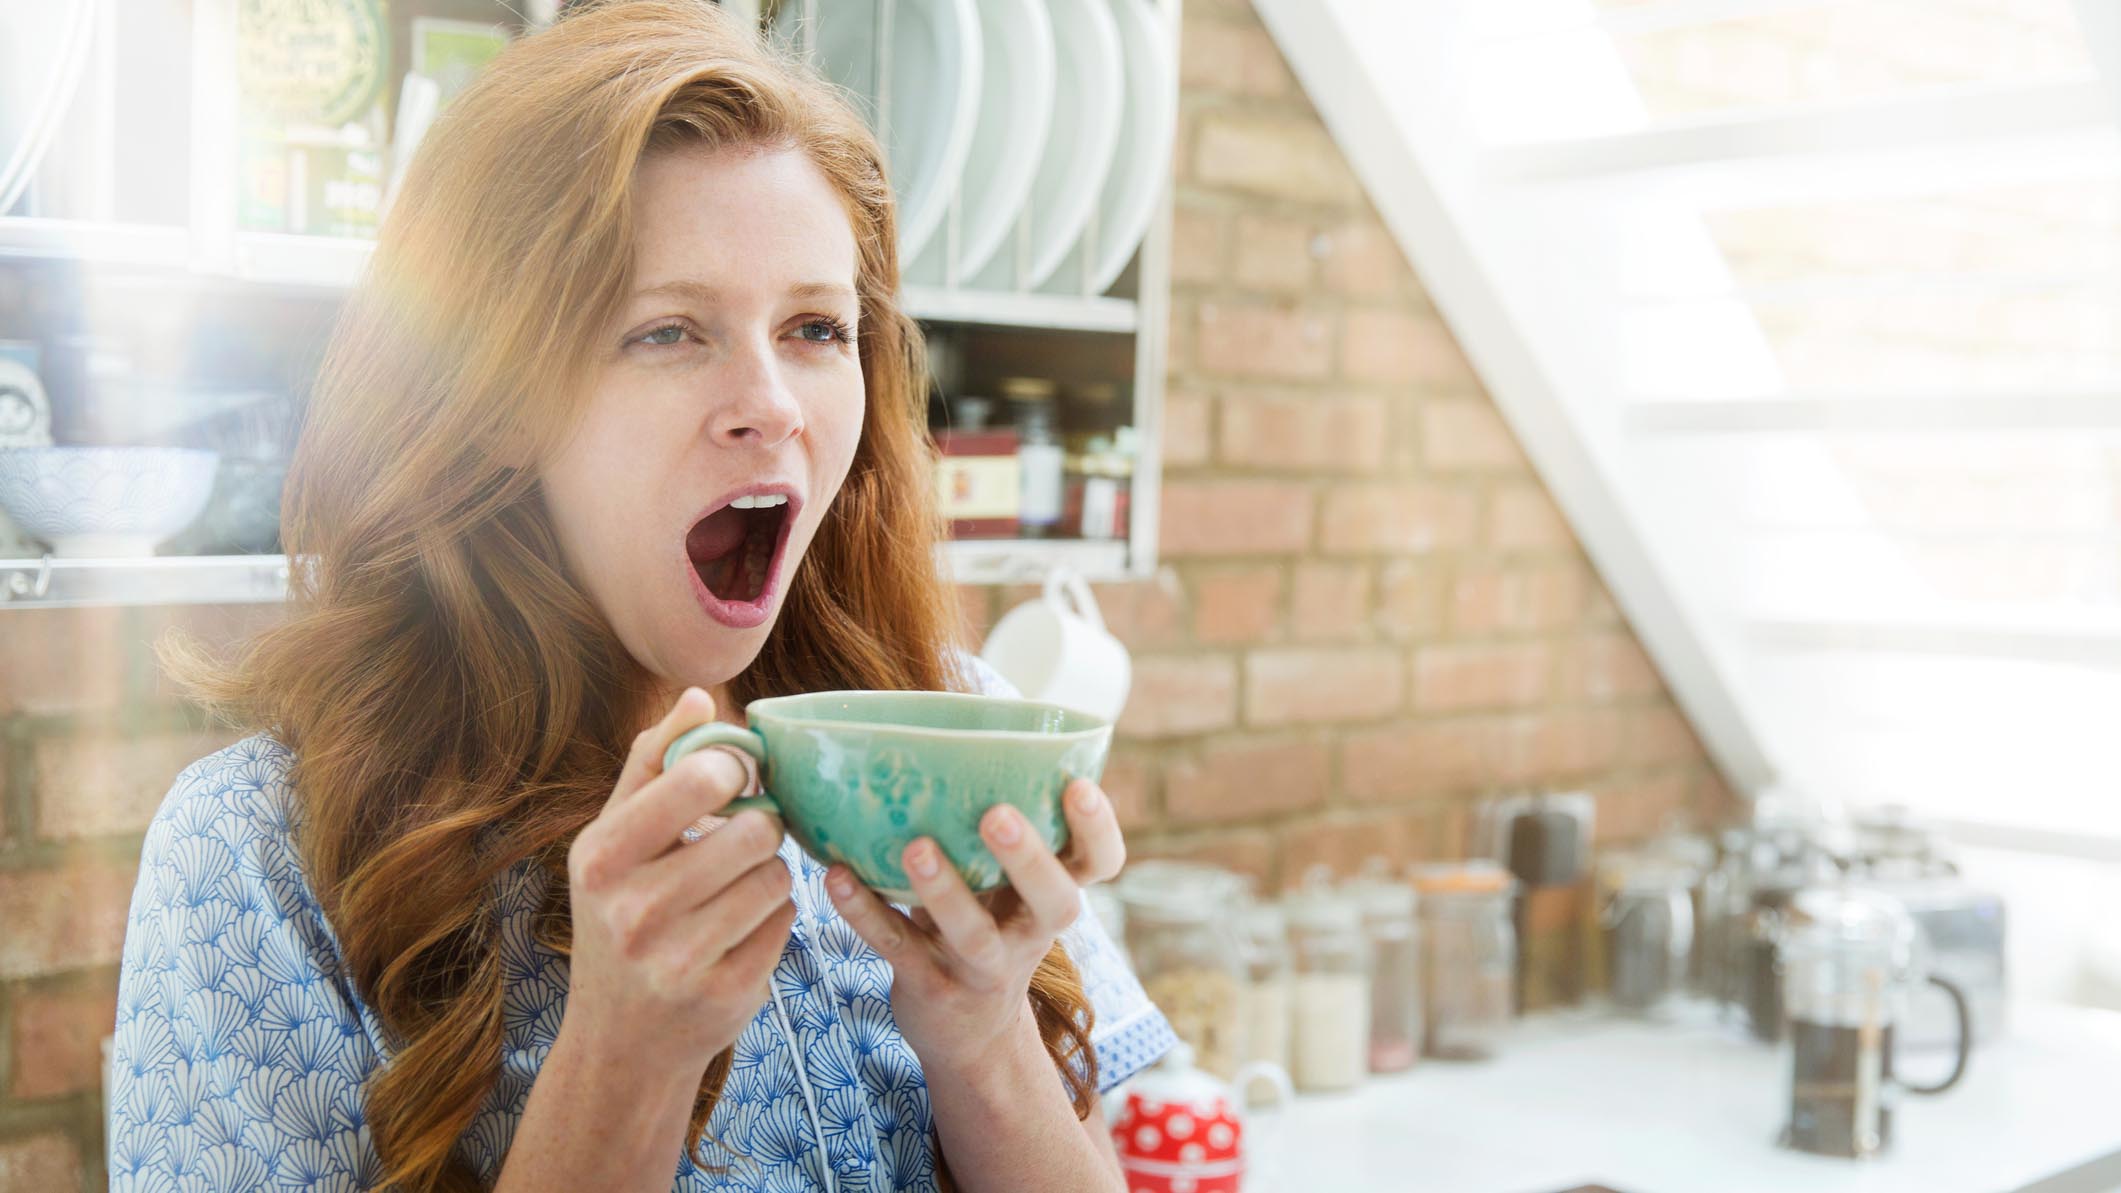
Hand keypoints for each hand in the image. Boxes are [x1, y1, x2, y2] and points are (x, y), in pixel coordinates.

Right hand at [563, 688, 795, 1073]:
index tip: (737, 779)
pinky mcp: (726, 995)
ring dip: (769, 875)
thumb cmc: (620, 917)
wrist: (622, 1040)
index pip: (699, 778)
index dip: (737, 769)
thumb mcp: (612, 842)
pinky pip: (786, 922)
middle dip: (759, 828)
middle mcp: (634, 911)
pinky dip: (774, 918)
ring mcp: (680, 959)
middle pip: (755, 829)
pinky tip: (740, 931)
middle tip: (742, 839)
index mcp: (601, 858)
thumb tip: (699, 695)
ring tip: (736, 888)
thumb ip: (652, 764)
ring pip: (777, 876)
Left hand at [824, 779, 1126, 1069]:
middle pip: (1054, 902)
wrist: (969, 1037)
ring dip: (945, 891)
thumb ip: (993, 830)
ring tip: (915, 848)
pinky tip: (838, 877)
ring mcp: (983, 967)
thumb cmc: (987, 927)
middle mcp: (1030, 933)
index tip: (1077, 786)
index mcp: (1054, 895)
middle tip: (997, 815)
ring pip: (973, 934)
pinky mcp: (931, 988)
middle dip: (1029, 859)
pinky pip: (899, 949)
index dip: (1098, 828)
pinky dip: (866, 913)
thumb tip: (950, 728)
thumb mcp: (1006, 886)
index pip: (1100, 862)